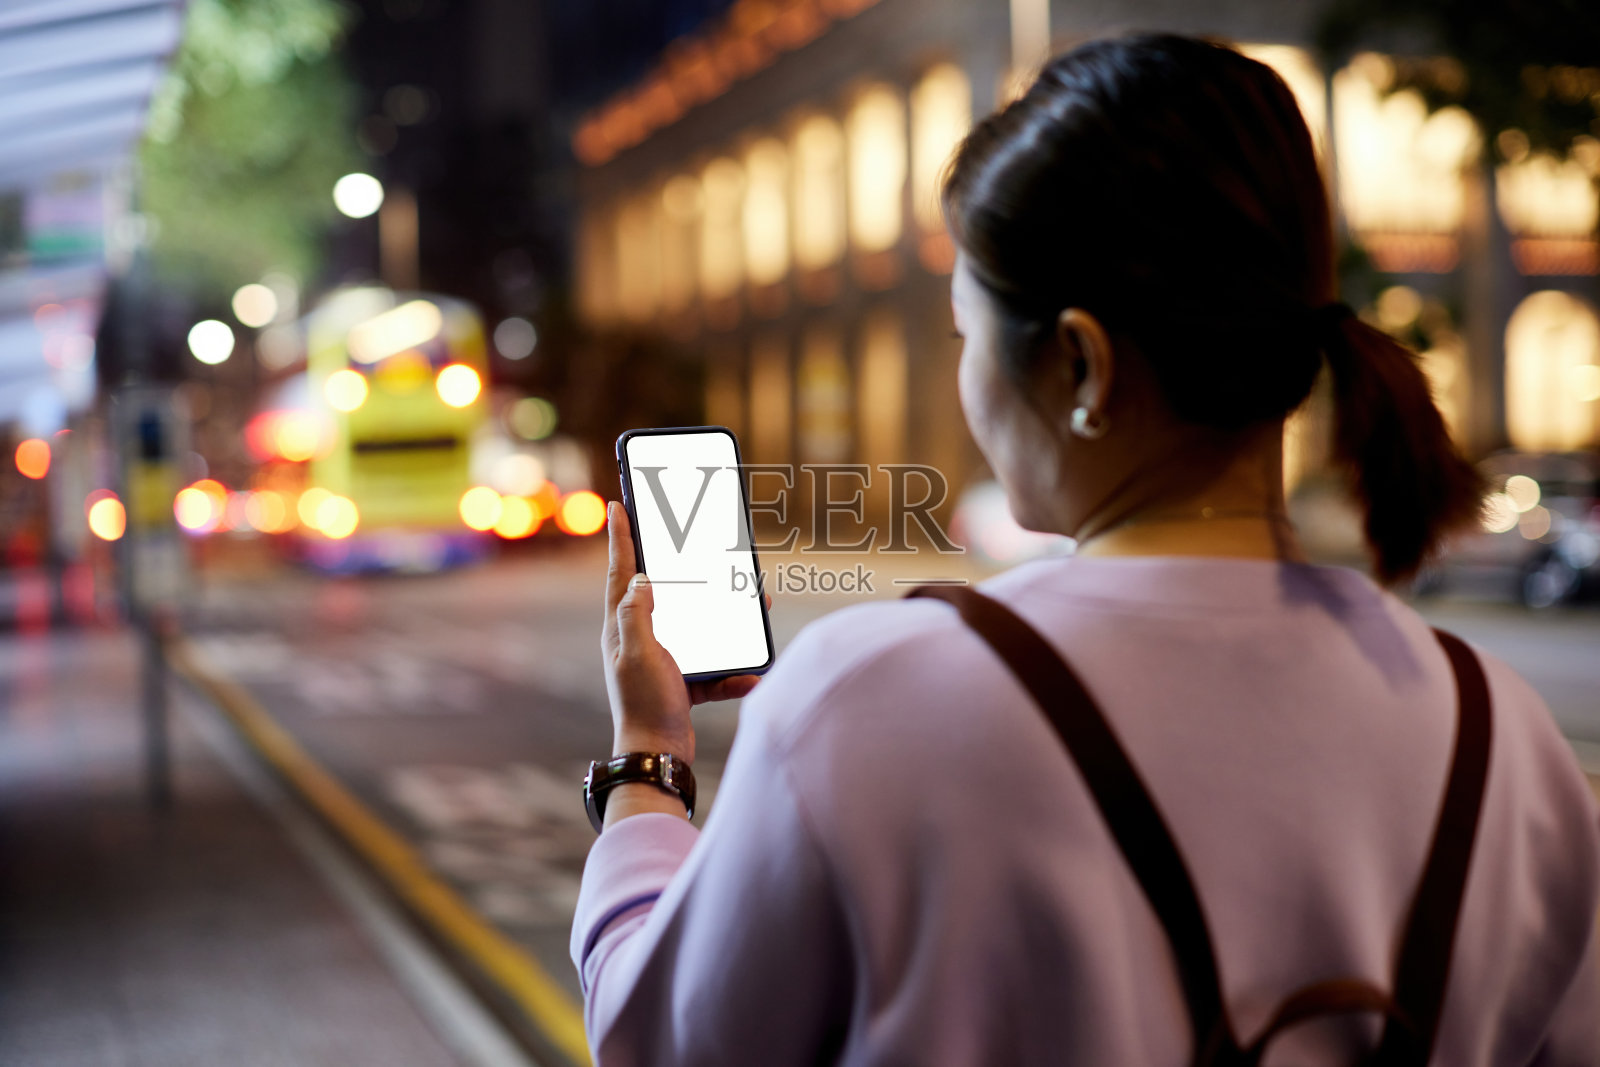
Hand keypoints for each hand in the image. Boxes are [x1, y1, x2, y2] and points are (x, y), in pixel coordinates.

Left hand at [602, 501, 766, 765]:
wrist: (659, 757)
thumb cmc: (644, 707)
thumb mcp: (639, 653)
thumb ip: (638, 613)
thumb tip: (642, 577)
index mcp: (622, 628)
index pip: (620, 573)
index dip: (621, 537)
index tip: (618, 505)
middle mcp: (640, 639)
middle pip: (665, 592)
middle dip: (686, 570)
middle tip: (695, 542)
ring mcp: (664, 660)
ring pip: (699, 626)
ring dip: (726, 618)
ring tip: (753, 603)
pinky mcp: (685, 681)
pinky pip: (715, 667)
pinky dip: (735, 672)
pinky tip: (753, 675)